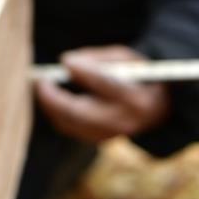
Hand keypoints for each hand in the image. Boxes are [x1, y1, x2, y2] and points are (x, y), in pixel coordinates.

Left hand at [36, 45, 169, 142]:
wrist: (156, 107)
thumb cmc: (138, 76)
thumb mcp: (127, 59)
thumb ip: (100, 59)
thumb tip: (67, 62)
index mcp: (137, 99)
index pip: (107, 85)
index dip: (85, 72)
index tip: (66, 61)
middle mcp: (124, 122)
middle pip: (81, 113)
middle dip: (56, 97)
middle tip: (41, 80)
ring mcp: (111, 135)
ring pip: (72, 123)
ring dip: (52, 105)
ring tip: (42, 86)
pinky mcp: (99, 139)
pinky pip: (72, 128)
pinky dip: (57, 113)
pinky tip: (51, 98)